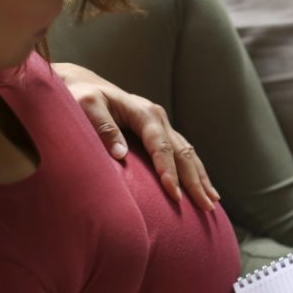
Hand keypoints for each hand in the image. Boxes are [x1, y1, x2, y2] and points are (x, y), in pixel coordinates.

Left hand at [53, 62, 220, 210]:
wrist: (82, 85)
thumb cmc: (81, 96)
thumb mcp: (86, 105)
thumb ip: (102, 127)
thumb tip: (121, 154)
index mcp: (144, 112)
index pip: (161, 146)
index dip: (169, 172)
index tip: (175, 196)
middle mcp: (159, 118)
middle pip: (183, 153)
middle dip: (195, 181)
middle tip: (205, 207)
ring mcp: (162, 126)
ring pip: (188, 154)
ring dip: (201, 179)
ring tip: (211, 202)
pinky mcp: (160, 134)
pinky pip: (182, 154)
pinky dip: (195, 172)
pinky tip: (203, 188)